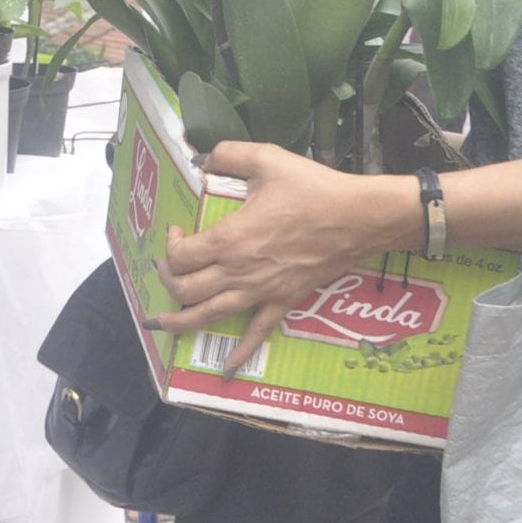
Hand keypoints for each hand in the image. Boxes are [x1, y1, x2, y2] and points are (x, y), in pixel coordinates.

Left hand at [152, 143, 407, 366]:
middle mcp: (239, 272)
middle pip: (187, 290)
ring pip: (210, 315)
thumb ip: (229, 153)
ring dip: (182, 321)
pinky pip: (257, 334)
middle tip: (170, 268)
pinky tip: (226, 368)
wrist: (358, 219)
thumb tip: (204, 157)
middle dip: (169, 281)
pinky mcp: (283, 302)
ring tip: (162, 324)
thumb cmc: (313, 189)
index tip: (178, 230)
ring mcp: (261, 292)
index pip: (181, 256)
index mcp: (230, 239)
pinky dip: (240, 353)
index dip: (170, 246)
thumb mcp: (267, 159)